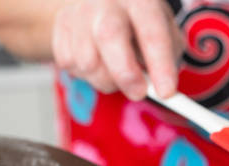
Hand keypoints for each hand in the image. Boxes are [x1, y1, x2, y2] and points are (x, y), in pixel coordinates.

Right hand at [52, 0, 183, 99]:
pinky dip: (88, 75)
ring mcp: (79, 13)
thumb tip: (163, 90)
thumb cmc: (140, 23)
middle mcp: (107, 2)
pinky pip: (70, 65)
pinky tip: (99, 63)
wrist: (103, 3)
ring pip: (87, 61)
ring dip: (107, 80)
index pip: (152, 34)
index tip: (167, 93)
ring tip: (118, 73)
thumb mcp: (164, 32)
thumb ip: (168, 58)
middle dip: (125, 74)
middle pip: (109, 37)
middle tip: (139, 93)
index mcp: (140, 2)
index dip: (160, 67)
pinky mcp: (60, 28)